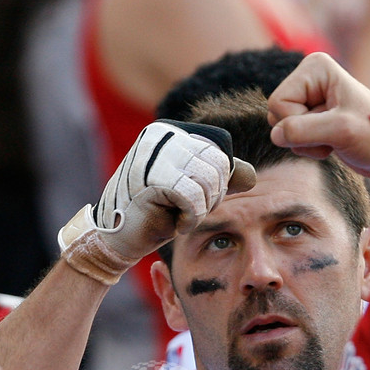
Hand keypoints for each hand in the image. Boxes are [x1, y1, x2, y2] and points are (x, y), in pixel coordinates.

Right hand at [57, 120, 255, 285]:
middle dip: (211, 196)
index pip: (220, 152)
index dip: (217, 183)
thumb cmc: (156, 214)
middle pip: (219, 165)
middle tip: (186, 210)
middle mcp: (163, 135)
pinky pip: (193, 198)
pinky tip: (173, 223)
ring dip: (200, 209)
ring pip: (209, 180)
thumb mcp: (194, 192)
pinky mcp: (151, 177)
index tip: (192, 199)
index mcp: (172, 132)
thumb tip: (250, 174)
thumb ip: (220, 178)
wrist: (119, 238)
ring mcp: (154, 153)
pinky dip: (190, 218)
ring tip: (177, 215)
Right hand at [267, 52, 369, 180]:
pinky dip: (310, 148)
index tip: (330, 124)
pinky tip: (332, 144)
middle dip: (302, 134)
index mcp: (315, 67)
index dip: (298, 122)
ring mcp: (309, 98)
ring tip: (334, 139)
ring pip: (282, 129)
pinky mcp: (312, 117)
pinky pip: (291, 138)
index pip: (279, 102)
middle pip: (276, 114)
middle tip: (333, 134)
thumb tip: (275, 135)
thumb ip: (303, 131)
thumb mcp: (340, 131)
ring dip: (307, 143)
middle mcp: (309, 77)